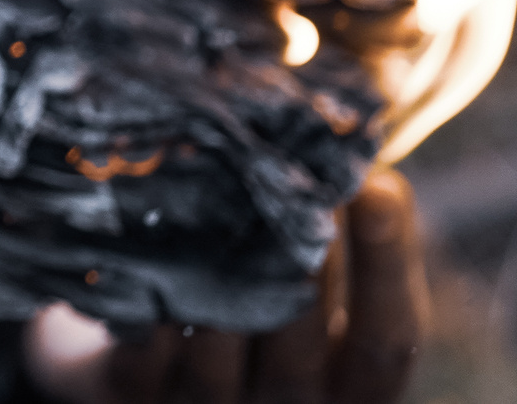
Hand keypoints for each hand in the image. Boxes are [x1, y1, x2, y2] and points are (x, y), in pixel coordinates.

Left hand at [24, 169, 427, 403]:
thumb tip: (356, 138)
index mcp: (342, 387)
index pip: (389, 338)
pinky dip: (149, 267)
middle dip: (299, 236)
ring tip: (215, 162)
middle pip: (303, 324)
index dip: (390, 262)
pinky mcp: (129, 391)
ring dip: (220, 241)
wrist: (126, 363)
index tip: (381, 181)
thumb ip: (324, 236)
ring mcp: (204, 403)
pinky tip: (145, 207)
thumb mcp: (298, 287)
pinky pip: (144, 330)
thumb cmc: (236, 303)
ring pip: (223, 321)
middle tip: (289, 159)